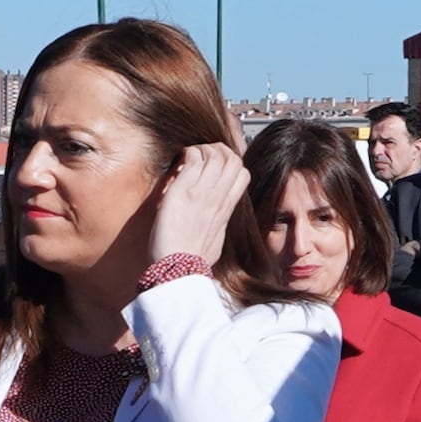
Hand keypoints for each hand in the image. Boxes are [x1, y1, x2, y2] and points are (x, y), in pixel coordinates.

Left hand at [146, 140, 246, 273]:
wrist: (179, 271)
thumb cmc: (190, 261)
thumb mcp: (214, 239)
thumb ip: (216, 221)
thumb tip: (213, 215)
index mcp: (226, 209)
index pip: (242, 173)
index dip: (230, 162)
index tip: (213, 166)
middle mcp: (218, 198)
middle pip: (232, 158)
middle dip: (217, 150)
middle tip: (199, 157)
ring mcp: (203, 193)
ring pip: (215, 153)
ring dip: (201, 149)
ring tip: (187, 159)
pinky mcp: (184, 191)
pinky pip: (193, 157)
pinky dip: (187, 153)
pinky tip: (178, 164)